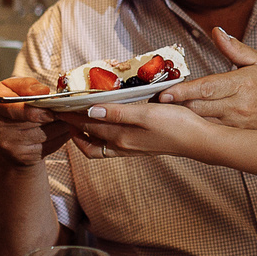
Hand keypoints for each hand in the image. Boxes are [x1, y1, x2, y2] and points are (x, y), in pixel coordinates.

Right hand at [0, 74, 75, 167]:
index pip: (12, 109)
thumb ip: (27, 85)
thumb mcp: (14, 87)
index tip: (50, 103)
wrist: (9, 133)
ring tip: (66, 113)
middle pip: (35, 121)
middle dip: (54, 111)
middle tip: (65, 103)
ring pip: (47, 133)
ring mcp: (11, 146)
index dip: (32, 108)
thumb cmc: (14, 103)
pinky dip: (63, 134)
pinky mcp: (26, 158)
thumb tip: (43, 91)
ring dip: (62, 122)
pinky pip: (53, 145)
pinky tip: (62, 126)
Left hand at [68, 98, 216, 159]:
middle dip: (73, 129)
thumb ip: (118, 113)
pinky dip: (101, 136)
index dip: (70, 116)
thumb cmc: (176, 125)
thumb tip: (91, 110)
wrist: (199, 141)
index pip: (87, 125)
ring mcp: (131, 148)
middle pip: (88, 141)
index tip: (57, 106)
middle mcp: (122, 145)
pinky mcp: (139, 147)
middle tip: (64, 114)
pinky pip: (111, 145)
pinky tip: (107, 124)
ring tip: (80, 120)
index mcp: (121, 137)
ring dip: (85, 135)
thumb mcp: (146, 114)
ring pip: (98, 146)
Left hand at [156, 27, 256, 130]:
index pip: (207, 88)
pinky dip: (194, 128)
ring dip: (181, 116)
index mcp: (241, 84)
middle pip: (198, 107)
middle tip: (154, 100)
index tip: (164, 92)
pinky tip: (181, 124)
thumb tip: (216, 31)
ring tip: (162, 111)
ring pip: (201, 121)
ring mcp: (235, 124)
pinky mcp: (235, 136)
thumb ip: (234, 48)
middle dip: (175, 104)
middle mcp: (237, 106)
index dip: (183, 91)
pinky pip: (209, 132)